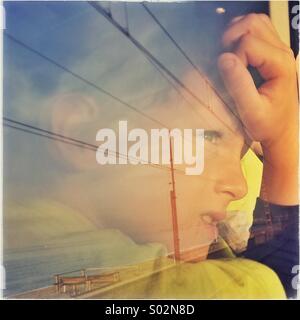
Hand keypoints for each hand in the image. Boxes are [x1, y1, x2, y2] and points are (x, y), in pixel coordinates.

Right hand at [218, 14, 297, 204]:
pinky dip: (239, 36)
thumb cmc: (267, 124)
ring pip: (254, 21)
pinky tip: (233, 54)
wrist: (280, 130)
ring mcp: (278, 50)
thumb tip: (224, 59)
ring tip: (227, 55)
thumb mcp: (252, 111)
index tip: (228, 79)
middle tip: (223, 61)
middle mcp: (282, 52)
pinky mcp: (270, 52)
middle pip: (252, 24)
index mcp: (280, 64)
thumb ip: (239, 86)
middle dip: (230, 39)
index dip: (231, 58)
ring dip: (235, 33)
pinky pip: (255, 30)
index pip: (248, 44)